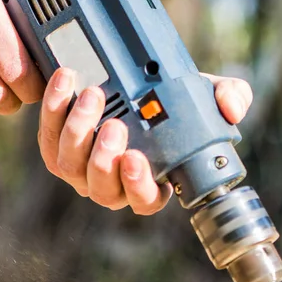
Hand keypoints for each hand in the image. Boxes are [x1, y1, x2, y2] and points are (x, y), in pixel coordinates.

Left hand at [38, 69, 252, 214]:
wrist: (126, 83)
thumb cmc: (166, 101)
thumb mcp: (200, 96)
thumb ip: (226, 98)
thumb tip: (233, 108)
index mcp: (149, 182)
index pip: (145, 200)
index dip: (139, 186)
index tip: (138, 158)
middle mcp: (112, 182)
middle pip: (102, 187)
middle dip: (105, 159)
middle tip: (115, 126)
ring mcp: (81, 168)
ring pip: (70, 165)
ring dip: (79, 132)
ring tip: (93, 96)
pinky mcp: (55, 147)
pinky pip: (47, 137)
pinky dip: (54, 109)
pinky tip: (65, 81)